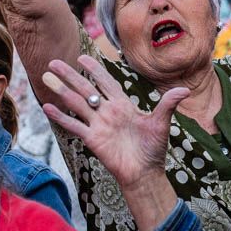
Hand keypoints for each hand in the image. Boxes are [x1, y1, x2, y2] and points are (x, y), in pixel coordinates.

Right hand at [40, 56, 187, 191]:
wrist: (145, 173)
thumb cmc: (153, 149)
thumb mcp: (161, 124)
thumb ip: (168, 104)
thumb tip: (185, 90)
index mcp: (123, 105)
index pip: (106, 82)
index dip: (95, 69)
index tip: (82, 57)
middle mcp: (108, 111)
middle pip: (86, 88)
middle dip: (70, 75)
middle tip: (54, 61)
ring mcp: (98, 124)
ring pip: (76, 103)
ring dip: (61, 90)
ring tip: (45, 77)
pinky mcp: (92, 139)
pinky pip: (74, 125)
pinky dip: (60, 117)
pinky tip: (46, 107)